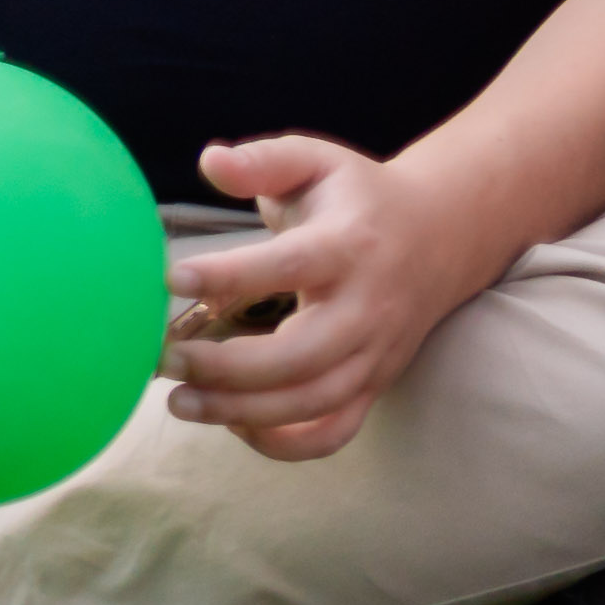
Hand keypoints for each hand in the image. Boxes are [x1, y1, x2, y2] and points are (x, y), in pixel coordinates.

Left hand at [163, 133, 488, 460]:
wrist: (442, 235)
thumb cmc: (358, 196)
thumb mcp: (315, 160)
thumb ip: (263, 161)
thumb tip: (209, 162)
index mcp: (349, 248)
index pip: (288, 266)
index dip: (229, 275)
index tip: (169, 277)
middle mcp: (368, 309)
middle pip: (301, 356)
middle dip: (227, 367)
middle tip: (162, 358)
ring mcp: (375, 354)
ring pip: (314, 402)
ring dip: (242, 412)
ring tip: (178, 402)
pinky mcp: (374, 384)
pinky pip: (334, 432)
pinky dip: (284, 444)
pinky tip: (231, 426)